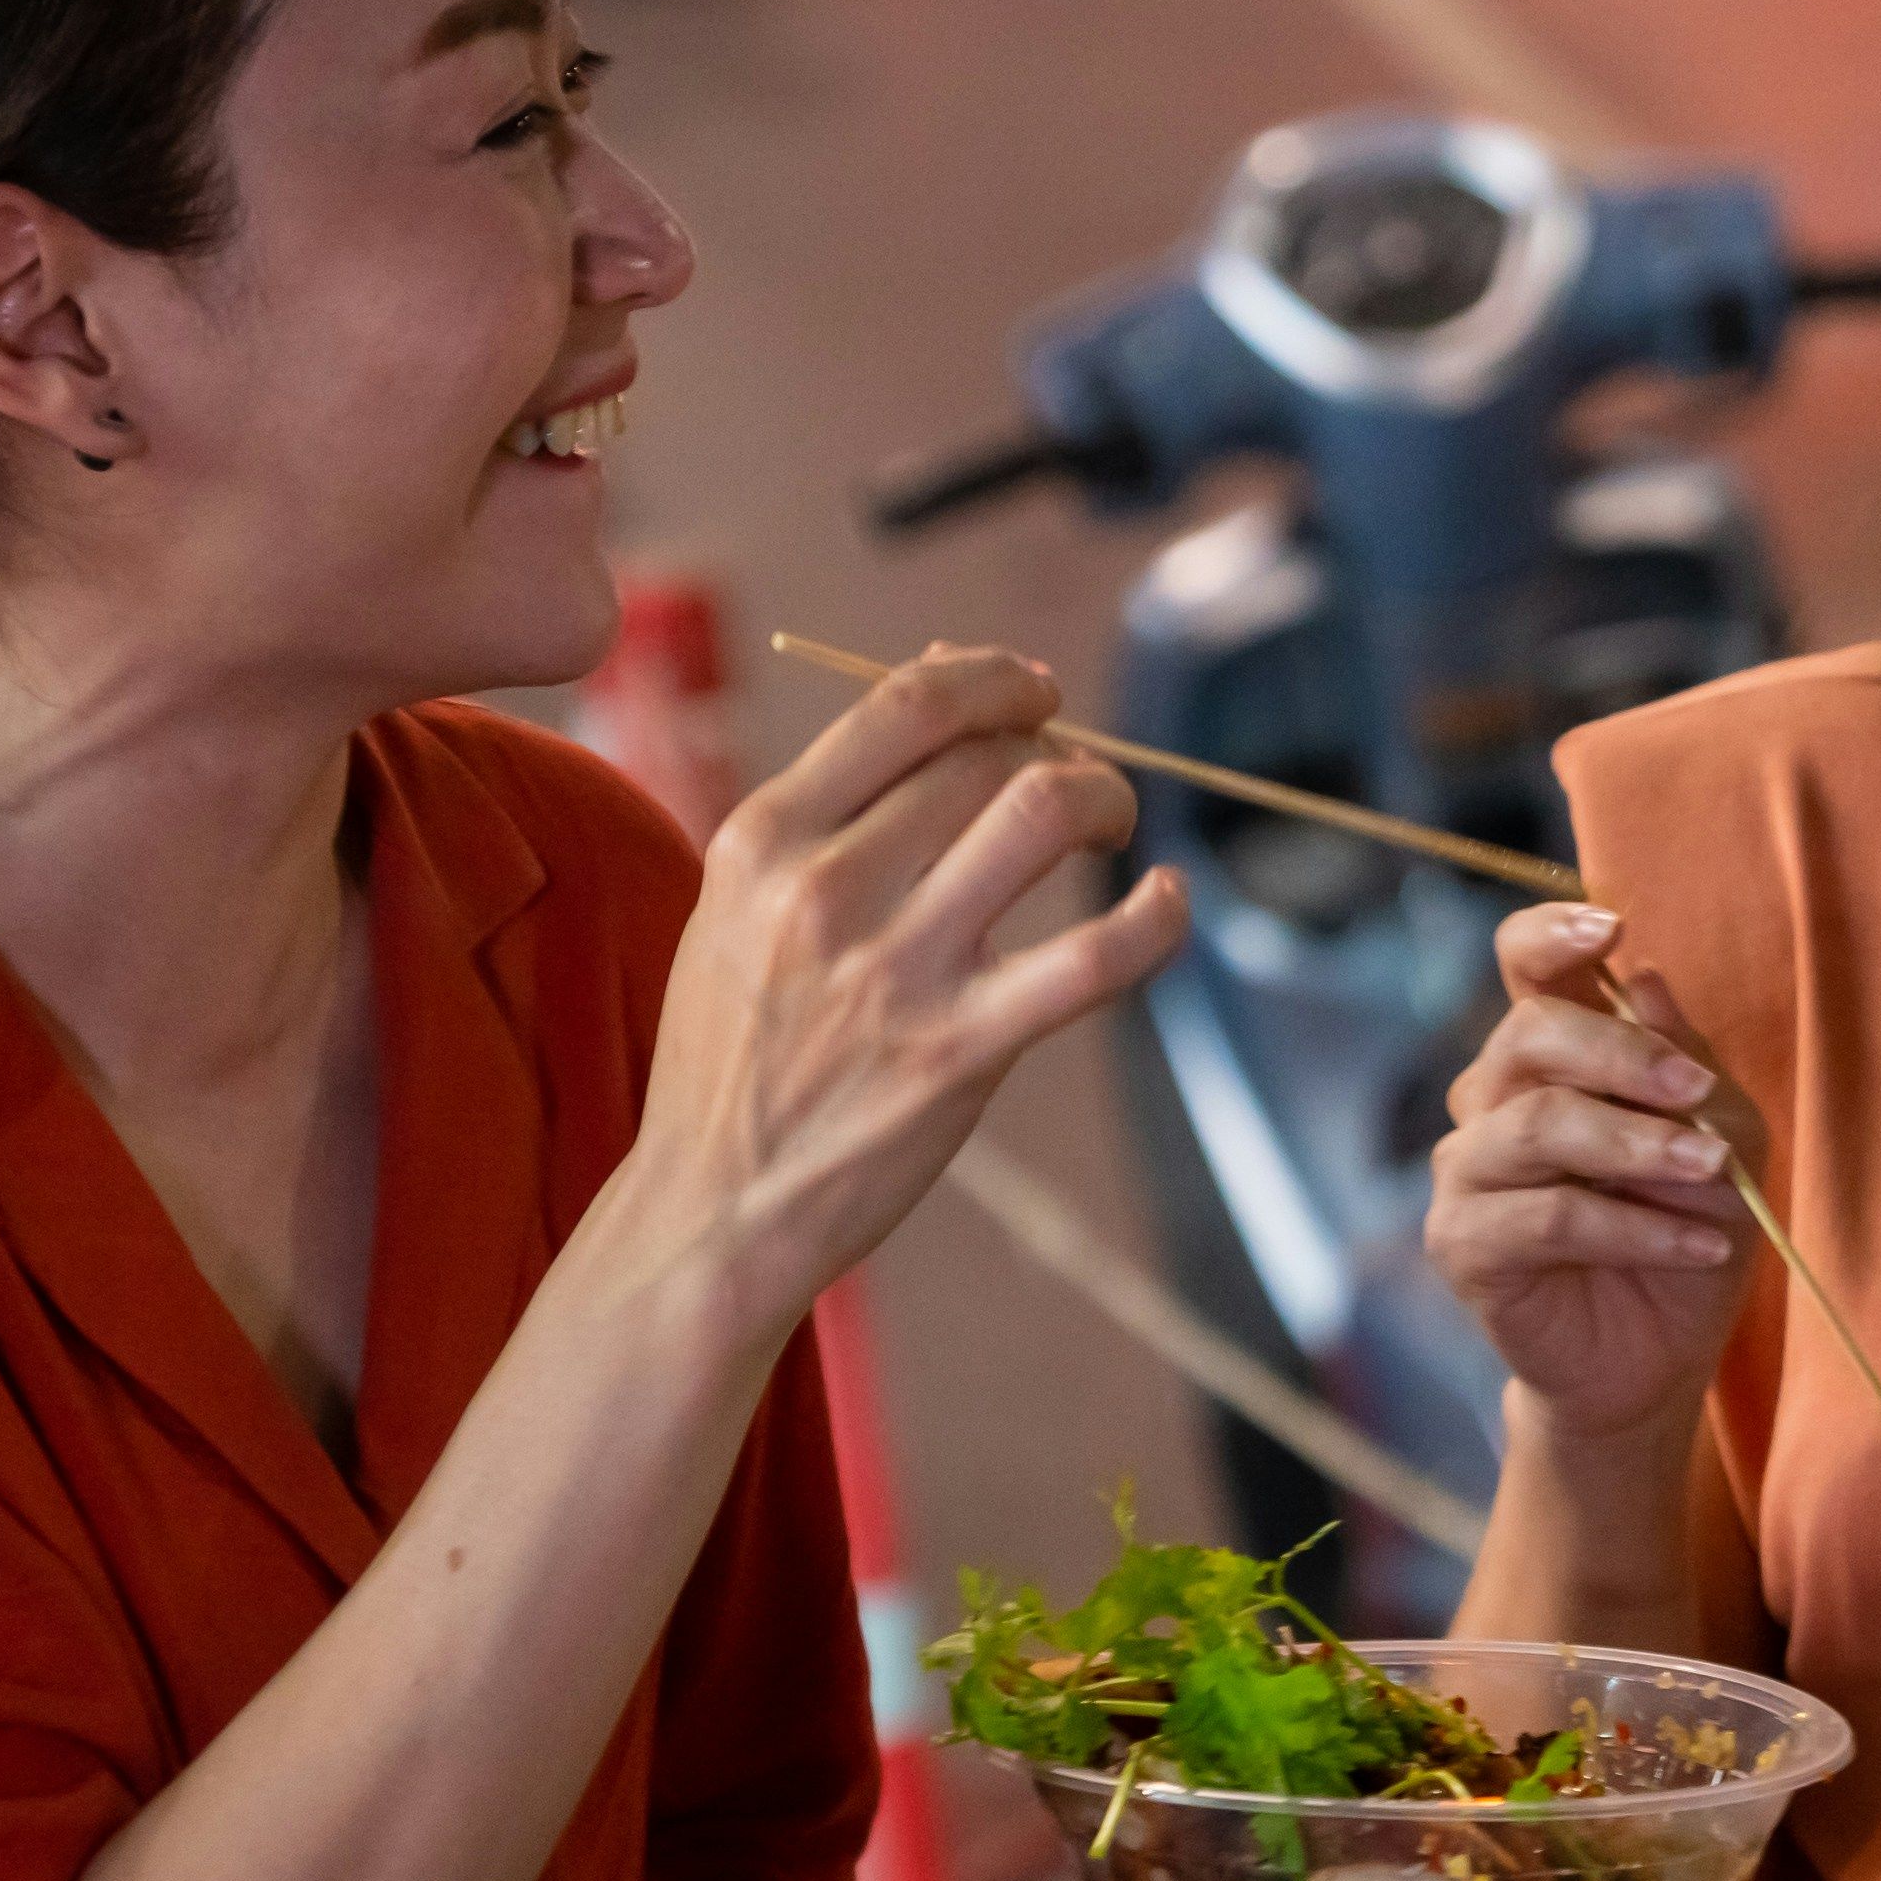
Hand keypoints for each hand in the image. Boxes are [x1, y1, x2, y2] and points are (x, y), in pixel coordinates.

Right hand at [625, 643, 1189, 1333]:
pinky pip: (1095, 958)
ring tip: (1113, 819)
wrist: (712, 1206)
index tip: (1036, 693)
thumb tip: (943, 675)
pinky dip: (1155, 916)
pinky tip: (1168, 899)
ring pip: (1041, 814)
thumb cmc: (736, 1047)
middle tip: (1077, 777)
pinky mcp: (960, 1052)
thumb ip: (832, 806)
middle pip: (987, 754)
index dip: (995, 678)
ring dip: (1104, 796)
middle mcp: (824, 890)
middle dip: (1056, 745)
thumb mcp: (740, 904)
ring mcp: (896, 971)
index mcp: (762, 838)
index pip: (906, 704)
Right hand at [1419, 899, 1753, 1457]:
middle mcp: (1493, 1098)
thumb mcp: (1722, 1139)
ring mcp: (1467, 1169)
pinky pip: (1546, 1217)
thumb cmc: (1685, 1228)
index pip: (1521, 964)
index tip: (1612, 927)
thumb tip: (1647, 981)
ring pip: (1540, 1125)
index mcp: (1550, 1053)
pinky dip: (1634, 1228)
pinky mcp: (1461, 1243)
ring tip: (1713, 1176)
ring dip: (1640, 1147)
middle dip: (1623, 1055)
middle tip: (1696, 1093)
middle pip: (1530, 1035)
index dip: (1552, 935)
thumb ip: (1688, 1064)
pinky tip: (1699, 1245)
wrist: (1657, 1356)